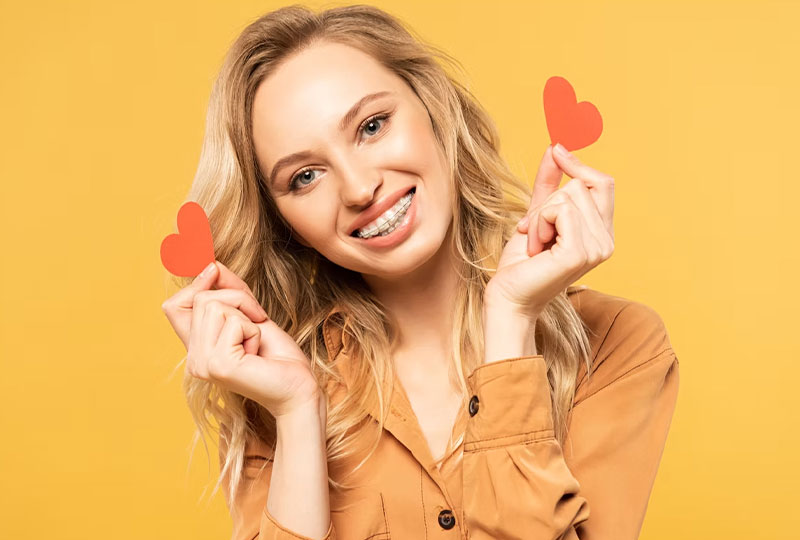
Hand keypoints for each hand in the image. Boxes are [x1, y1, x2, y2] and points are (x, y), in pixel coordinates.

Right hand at [161, 261, 321, 417]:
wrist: (298, 387)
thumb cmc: (278, 356)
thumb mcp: (251, 314)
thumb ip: (229, 291)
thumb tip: (212, 265)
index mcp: (196, 349)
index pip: (172, 307)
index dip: (194, 284)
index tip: (215, 270)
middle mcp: (193, 359)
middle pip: (201, 299)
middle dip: (237, 299)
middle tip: (257, 322)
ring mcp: (202, 364)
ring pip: (214, 305)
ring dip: (246, 314)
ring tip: (255, 340)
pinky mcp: (217, 365)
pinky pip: (233, 321)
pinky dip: (253, 329)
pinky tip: (257, 353)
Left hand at [485, 144, 614, 318]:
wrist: (508, 295)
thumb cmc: (522, 261)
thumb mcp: (537, 214)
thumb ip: (549, 183)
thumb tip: (555, 147)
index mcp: (602, 232)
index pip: (603, 183)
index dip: (578, 164)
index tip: (556, 150)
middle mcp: (606, 241)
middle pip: (580, 186)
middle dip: (547, 204)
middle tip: (537, 233)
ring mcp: (597, 248)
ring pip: (568, 196)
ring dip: (540, 216)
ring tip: (537, 244)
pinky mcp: (580, 253)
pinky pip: (560, 210)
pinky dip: (540, 223)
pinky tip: (537, 248)